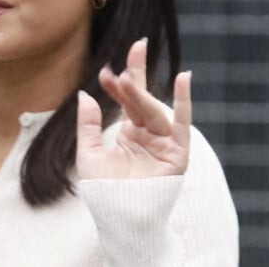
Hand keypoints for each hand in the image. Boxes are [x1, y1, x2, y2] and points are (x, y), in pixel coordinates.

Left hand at [76, 39, 190, 179]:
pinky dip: (184, 101)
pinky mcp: (176, 153)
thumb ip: (88, 124)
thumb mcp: (88, 153)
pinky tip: (184, 77)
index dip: (116, 86)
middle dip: (135, 76)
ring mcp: (162, 141)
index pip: (125, 100)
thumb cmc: (104, 191)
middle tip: (133, 50)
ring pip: (152, 110)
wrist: (120, 218)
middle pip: (141, 99)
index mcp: (129, 132)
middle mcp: (148, 133)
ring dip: (140, 94)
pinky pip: (181, 124)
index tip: (105, 71)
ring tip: (125, 78)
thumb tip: (84, 94)